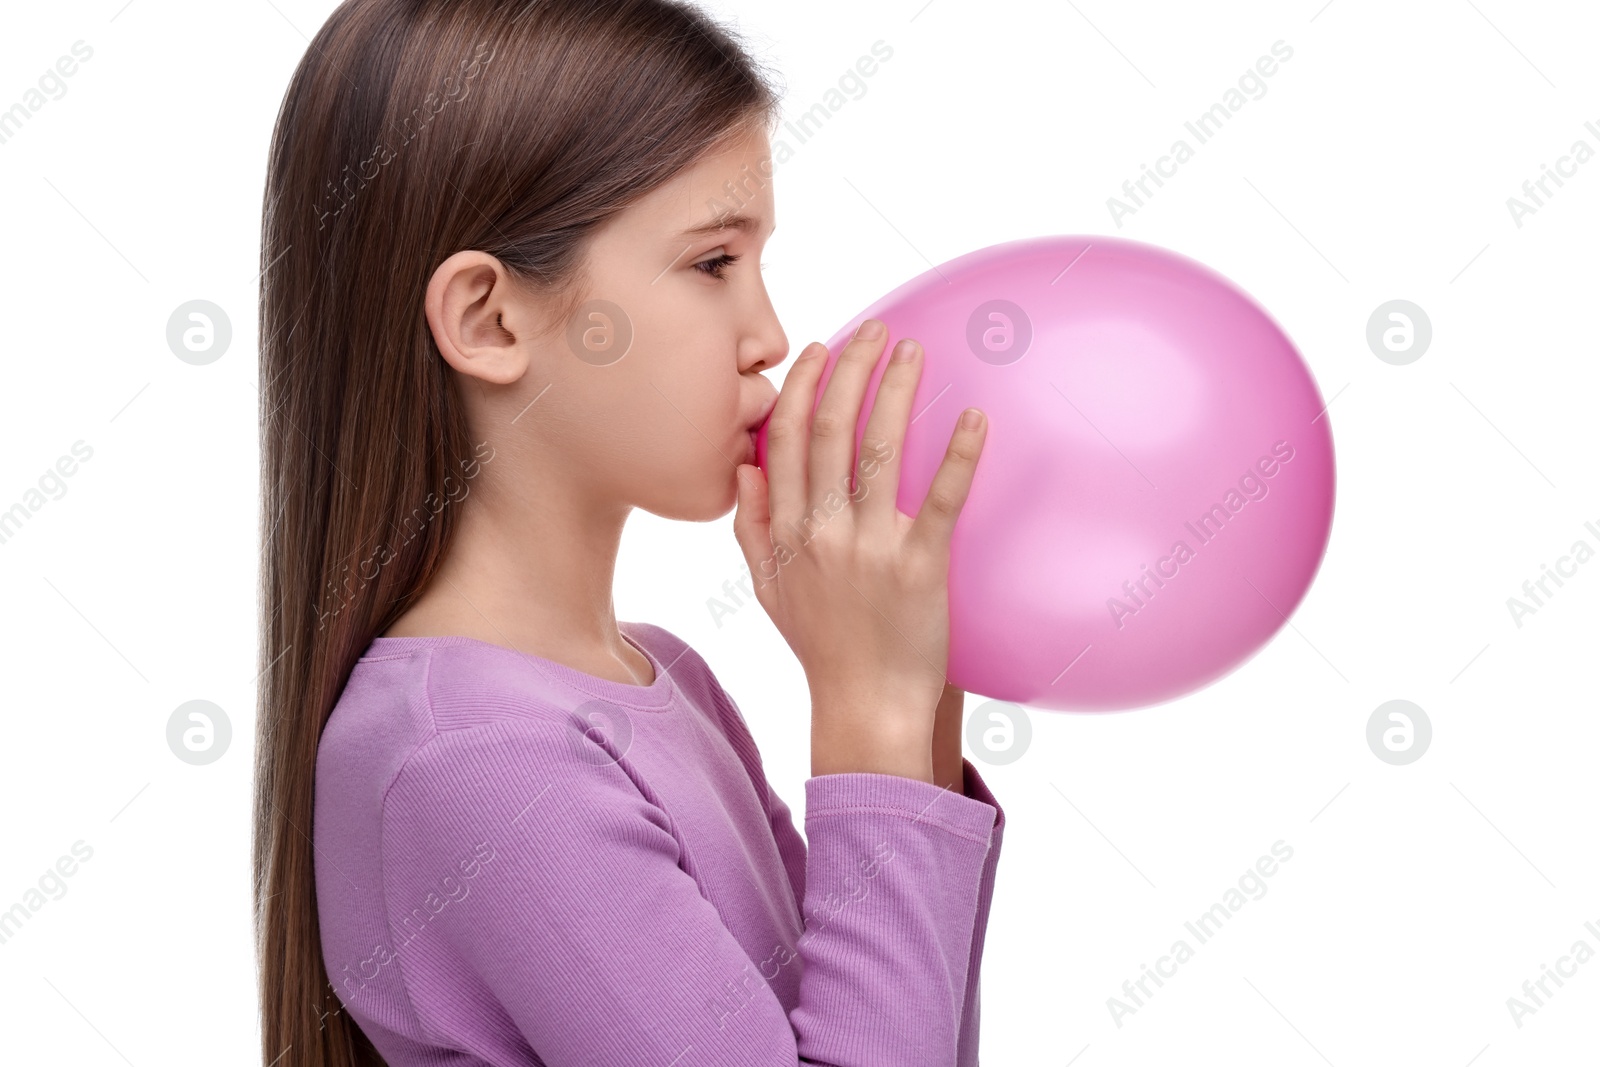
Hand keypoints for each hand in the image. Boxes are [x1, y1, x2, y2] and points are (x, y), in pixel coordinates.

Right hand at [731, 319, 986, 779]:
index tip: (820, 350)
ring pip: (878, 451)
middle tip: (876, 331)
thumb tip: (744, 469)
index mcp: (787, 532)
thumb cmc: (822, 648)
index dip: (802, 388)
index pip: (787, 441)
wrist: (866, 708)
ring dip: (895, 392)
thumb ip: (752, 527)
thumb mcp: (767, 590)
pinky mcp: (920, 567)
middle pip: (831, 431)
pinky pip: (940, 501)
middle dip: (850, 371)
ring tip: (912, 352)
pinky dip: (957, 455)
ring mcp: (869, 548)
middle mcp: (822, 532)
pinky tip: (973, 418)